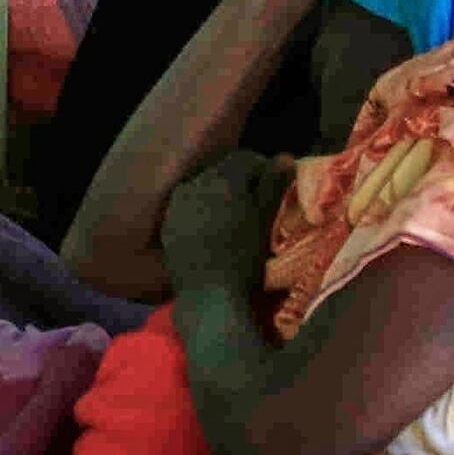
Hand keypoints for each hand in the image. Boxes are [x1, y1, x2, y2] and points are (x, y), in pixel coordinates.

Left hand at [161, 152, 296, 295]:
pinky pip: (187, 206)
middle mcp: (195, 184)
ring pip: (203, 187)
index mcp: (223, 179)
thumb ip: (274, 185)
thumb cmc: (245, 259)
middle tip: (256, 202)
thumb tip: (285, 157)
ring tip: (234, 217)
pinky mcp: (168, 225)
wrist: (209, 297)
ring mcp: (177, 205)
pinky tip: (212, 230)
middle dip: (240, 180)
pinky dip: (201, 210)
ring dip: (219, 194)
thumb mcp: (266, 220)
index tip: (274, 186)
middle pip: (222, 171)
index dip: (263, 169)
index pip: (246, 158)